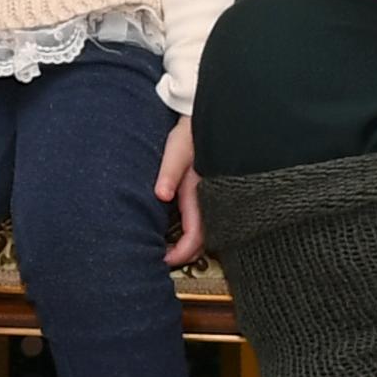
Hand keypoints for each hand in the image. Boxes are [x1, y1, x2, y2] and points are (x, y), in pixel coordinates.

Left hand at [156, 118, 204, 267]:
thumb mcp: (178, 148)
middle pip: (204, 240)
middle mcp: (212, 198)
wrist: (208, 115)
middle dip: (186, 255)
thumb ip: (169, 172)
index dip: (181, 254)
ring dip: (191, 244)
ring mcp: (214, 196)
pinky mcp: (213, 191)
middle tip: (164, 260)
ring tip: (171, 249)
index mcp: (201, 192)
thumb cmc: (191, 131)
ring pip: (207, 231)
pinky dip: (195, 230)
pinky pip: (207, 219)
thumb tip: (161, 194)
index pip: (195, 236)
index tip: (163, 260)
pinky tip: (181, 229)